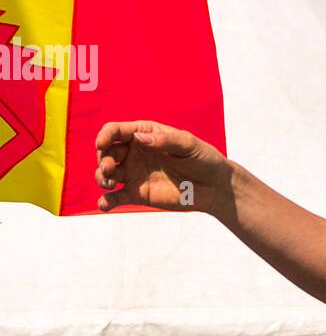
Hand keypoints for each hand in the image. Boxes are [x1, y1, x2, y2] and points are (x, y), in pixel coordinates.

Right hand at [95, 120, 233, 214]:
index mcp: (145, 134)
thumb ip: (165, 141)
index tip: (102, 144)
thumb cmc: (204, 159)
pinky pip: (115, 197)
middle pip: (107, 152)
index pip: (116, 131)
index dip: (105, 135)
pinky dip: (106, 201)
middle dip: (103, 159)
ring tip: (109, 183)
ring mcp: (135, 173)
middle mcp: (135, 152)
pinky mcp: (138, 194)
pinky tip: (104, 204)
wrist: (214, 186)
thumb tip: (139, 138)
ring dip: (101, 177)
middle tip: (111, 169)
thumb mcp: (188, 144)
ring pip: (106, 173)